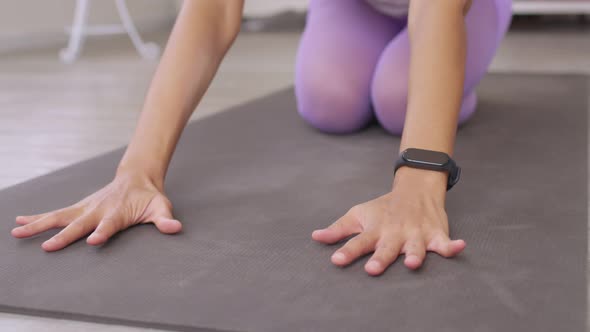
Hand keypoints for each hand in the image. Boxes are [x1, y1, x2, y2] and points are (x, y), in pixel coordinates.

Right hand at [11, 171, 181, 251]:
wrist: (137, 177)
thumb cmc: (149, 197)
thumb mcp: (161, 207)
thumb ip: (165, 219)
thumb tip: (175, 228)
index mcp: (118, 212)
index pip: (110, 224)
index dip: (103, 232)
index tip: (94, 240)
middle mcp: (99, 210)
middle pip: (80, 224)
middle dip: (64, 236)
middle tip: (48, 247)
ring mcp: (86, 208)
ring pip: (61, 217)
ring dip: (40, 225)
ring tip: (18, 231)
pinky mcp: (79, 207)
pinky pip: (56, 214)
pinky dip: (37, 218)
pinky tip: (19, 224)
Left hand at [311, 167, 465, 275]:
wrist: (415, 188)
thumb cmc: (383, 208)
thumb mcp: (359, 215)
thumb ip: (338, 229)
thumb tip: (315, 237)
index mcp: (375, 230)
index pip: (358, 242)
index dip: (347, 251)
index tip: (336, 260)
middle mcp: (395, 233)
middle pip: (386, 248)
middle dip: (380, 258)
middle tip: (372, 269)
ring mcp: (416, 233)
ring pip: (416, 247)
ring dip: (415, 254)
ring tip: (412, 263)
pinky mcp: (435, 234)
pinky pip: (445, 242)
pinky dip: (453, 246)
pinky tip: (459, 247)